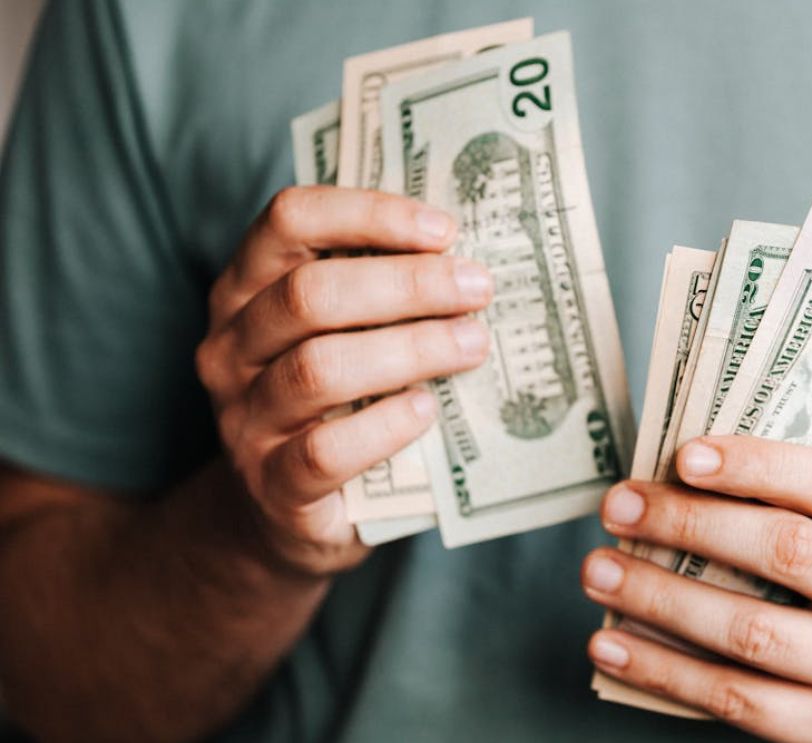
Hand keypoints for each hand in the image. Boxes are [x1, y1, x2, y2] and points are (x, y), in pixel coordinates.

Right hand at [196, 186, 492, 576]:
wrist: (283, 514)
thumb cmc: (334, 405)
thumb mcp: (343, 336)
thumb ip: (382, 294)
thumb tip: (470, 258)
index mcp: (246, 290)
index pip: (289, 220)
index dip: (369, 214)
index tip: (444, 230)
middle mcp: (231, 347)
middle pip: (309, 294)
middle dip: (406, 285)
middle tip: (477, 290)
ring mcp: (244, 419)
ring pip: (318, 369)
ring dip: (408, 350)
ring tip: (472, 345)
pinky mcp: (272, 486)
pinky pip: (324, 451)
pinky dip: (384, 426)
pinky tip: (427, 411)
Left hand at [583, 436, 811, 741]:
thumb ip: (803, 499)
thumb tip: (677, 473)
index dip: (759, 465)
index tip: (684, 456)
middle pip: (789, 553)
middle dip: (690, 525)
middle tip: (619, 507)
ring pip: (751, 633)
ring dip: (660, 599)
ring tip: (598, 571)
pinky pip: (735, 701)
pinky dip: (663, 671)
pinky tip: (612, 644)